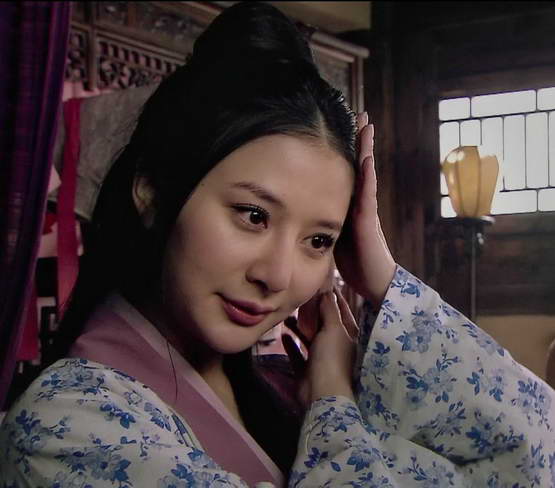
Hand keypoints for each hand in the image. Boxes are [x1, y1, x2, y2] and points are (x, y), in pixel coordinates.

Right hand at [282, 287, 357, 408]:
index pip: (343, 312)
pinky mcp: (307, 370)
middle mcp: (336, 346)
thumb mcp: (333, 328)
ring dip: (299, 327)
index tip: (324, 284)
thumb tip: (327, 291)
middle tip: (300, 297)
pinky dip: (291, 344)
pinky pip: (298, 353)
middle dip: (314, 311)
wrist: (321, 393)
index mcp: (348, 336)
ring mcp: (321, 359)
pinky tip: (282, 334)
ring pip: (310, 338)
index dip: (335, 298)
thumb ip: (329, 309)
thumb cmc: (331, 357)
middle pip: (324, 324)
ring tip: (287, 314)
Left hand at [334, 113, 395, 305]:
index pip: (346, 171)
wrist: (373, 282)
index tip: (343, 127)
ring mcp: (366, 209)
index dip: (346, 150)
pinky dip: (367, 176)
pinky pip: (368, 194)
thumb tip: (301, 212)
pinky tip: (366, 159)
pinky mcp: (369, 221)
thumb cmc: (353, 261)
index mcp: (348, 204)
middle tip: (361, 114)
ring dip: (366, 149)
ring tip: (367, 126)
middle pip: (359, 164)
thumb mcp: (331, 235)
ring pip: (366, 173)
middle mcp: (359, 201)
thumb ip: (322, 220)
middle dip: (359, 140)